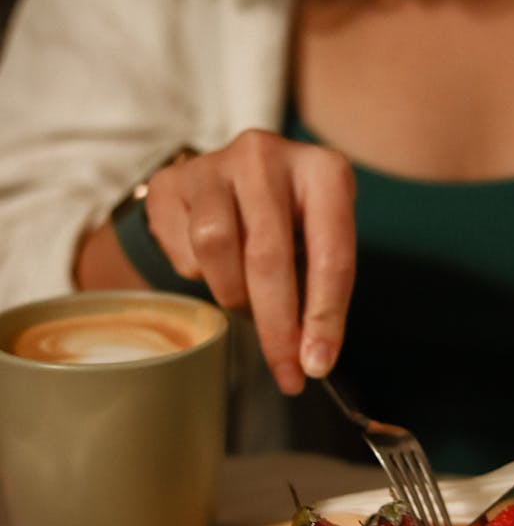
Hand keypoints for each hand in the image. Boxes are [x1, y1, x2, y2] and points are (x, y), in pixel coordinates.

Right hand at [145, 129, 355, 393]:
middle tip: (284, 370)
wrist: (232, 180)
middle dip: (276, 326)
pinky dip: (199, 275)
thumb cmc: (290, 222)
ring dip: (233, 295)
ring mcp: (214, 164)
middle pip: (268, 256)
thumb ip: (318, 292)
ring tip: (246, 301)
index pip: (330, 253)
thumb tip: (310, 358)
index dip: (324, 316)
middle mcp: (267, 156)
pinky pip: (182, 248)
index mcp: (324, 170)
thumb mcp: (318, 244)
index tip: (317, 364)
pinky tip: (214, 266)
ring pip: (215, 248)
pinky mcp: (171, 182)